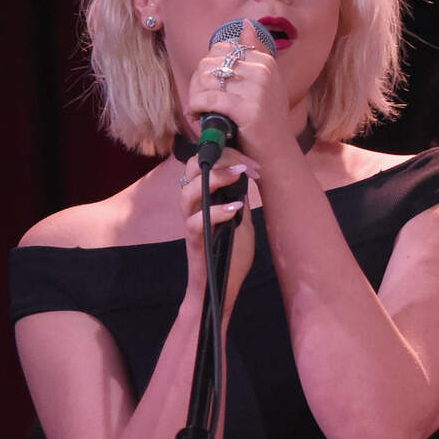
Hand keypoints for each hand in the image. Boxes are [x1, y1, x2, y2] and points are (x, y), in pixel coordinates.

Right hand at [178, 147, 259, 309]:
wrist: (220, 285)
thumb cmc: (229, 251)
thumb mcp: (239, 217)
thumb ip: (238, 195)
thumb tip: (246, 171)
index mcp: (202, 195)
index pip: (204, 161)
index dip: (226, 153)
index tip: (252, 162)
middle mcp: (192, 205)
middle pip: (191, 168)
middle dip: (220, 159)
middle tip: (246, 166)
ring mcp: (190, 222)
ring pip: (187, 191)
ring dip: (215, 178)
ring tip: (239, 175)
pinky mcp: (194, 241)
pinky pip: (195, 222)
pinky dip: (215, 212)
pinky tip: (235, 208)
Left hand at [186, 19, 294, 162]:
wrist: (276, 154)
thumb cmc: (266, 120)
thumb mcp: (266, 82)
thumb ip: (256, 52)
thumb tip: (246, 24)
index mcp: (264, 61)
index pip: (221, 49)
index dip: (207, 66)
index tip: (208, 86)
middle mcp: (262, 71)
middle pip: (210, 63)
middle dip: (197, 82)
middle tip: (198, 102)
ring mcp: (257, 90)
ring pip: (206, 80)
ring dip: (194, 96)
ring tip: (197, 111)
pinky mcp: (248, 110)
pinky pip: (209, 98)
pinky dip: (196, 107)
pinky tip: (197, 116)